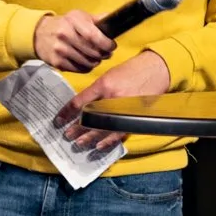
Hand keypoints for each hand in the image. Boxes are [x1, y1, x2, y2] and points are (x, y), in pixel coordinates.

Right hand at [34, 11, 115, 72]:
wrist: (38, 34)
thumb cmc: (64, 24)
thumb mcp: (78, 17)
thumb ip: (97, 19)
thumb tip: (113, 21)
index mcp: (73, 21)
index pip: (93, 36)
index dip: (106, 44)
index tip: (111, 46)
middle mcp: (65, 34)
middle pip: (92, 51)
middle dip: (104, 54)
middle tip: (106, 53)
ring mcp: (59, 49)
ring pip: (87, 62)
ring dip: (96, 62)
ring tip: (96, 57)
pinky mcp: (56, 62)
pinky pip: (79, 69)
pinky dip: (86, 67)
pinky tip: (86, 61)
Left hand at [55, 50, 171, 153]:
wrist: (157, 69)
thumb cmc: (132, 70)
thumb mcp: (110, 75)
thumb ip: (98, 90)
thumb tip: (84, 106)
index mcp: (104, 84)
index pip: (80, 102)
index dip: (67, 112)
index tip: (58, 121)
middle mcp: (113, 97)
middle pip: (90, 117)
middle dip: (78, 128)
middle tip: (67, 135)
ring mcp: (125, 108)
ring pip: (104, 128)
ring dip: (91, 137)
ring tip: (80, 143)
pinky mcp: (134, 115)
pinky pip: (120, 132)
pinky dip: (109, 140)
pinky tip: (100, 146)